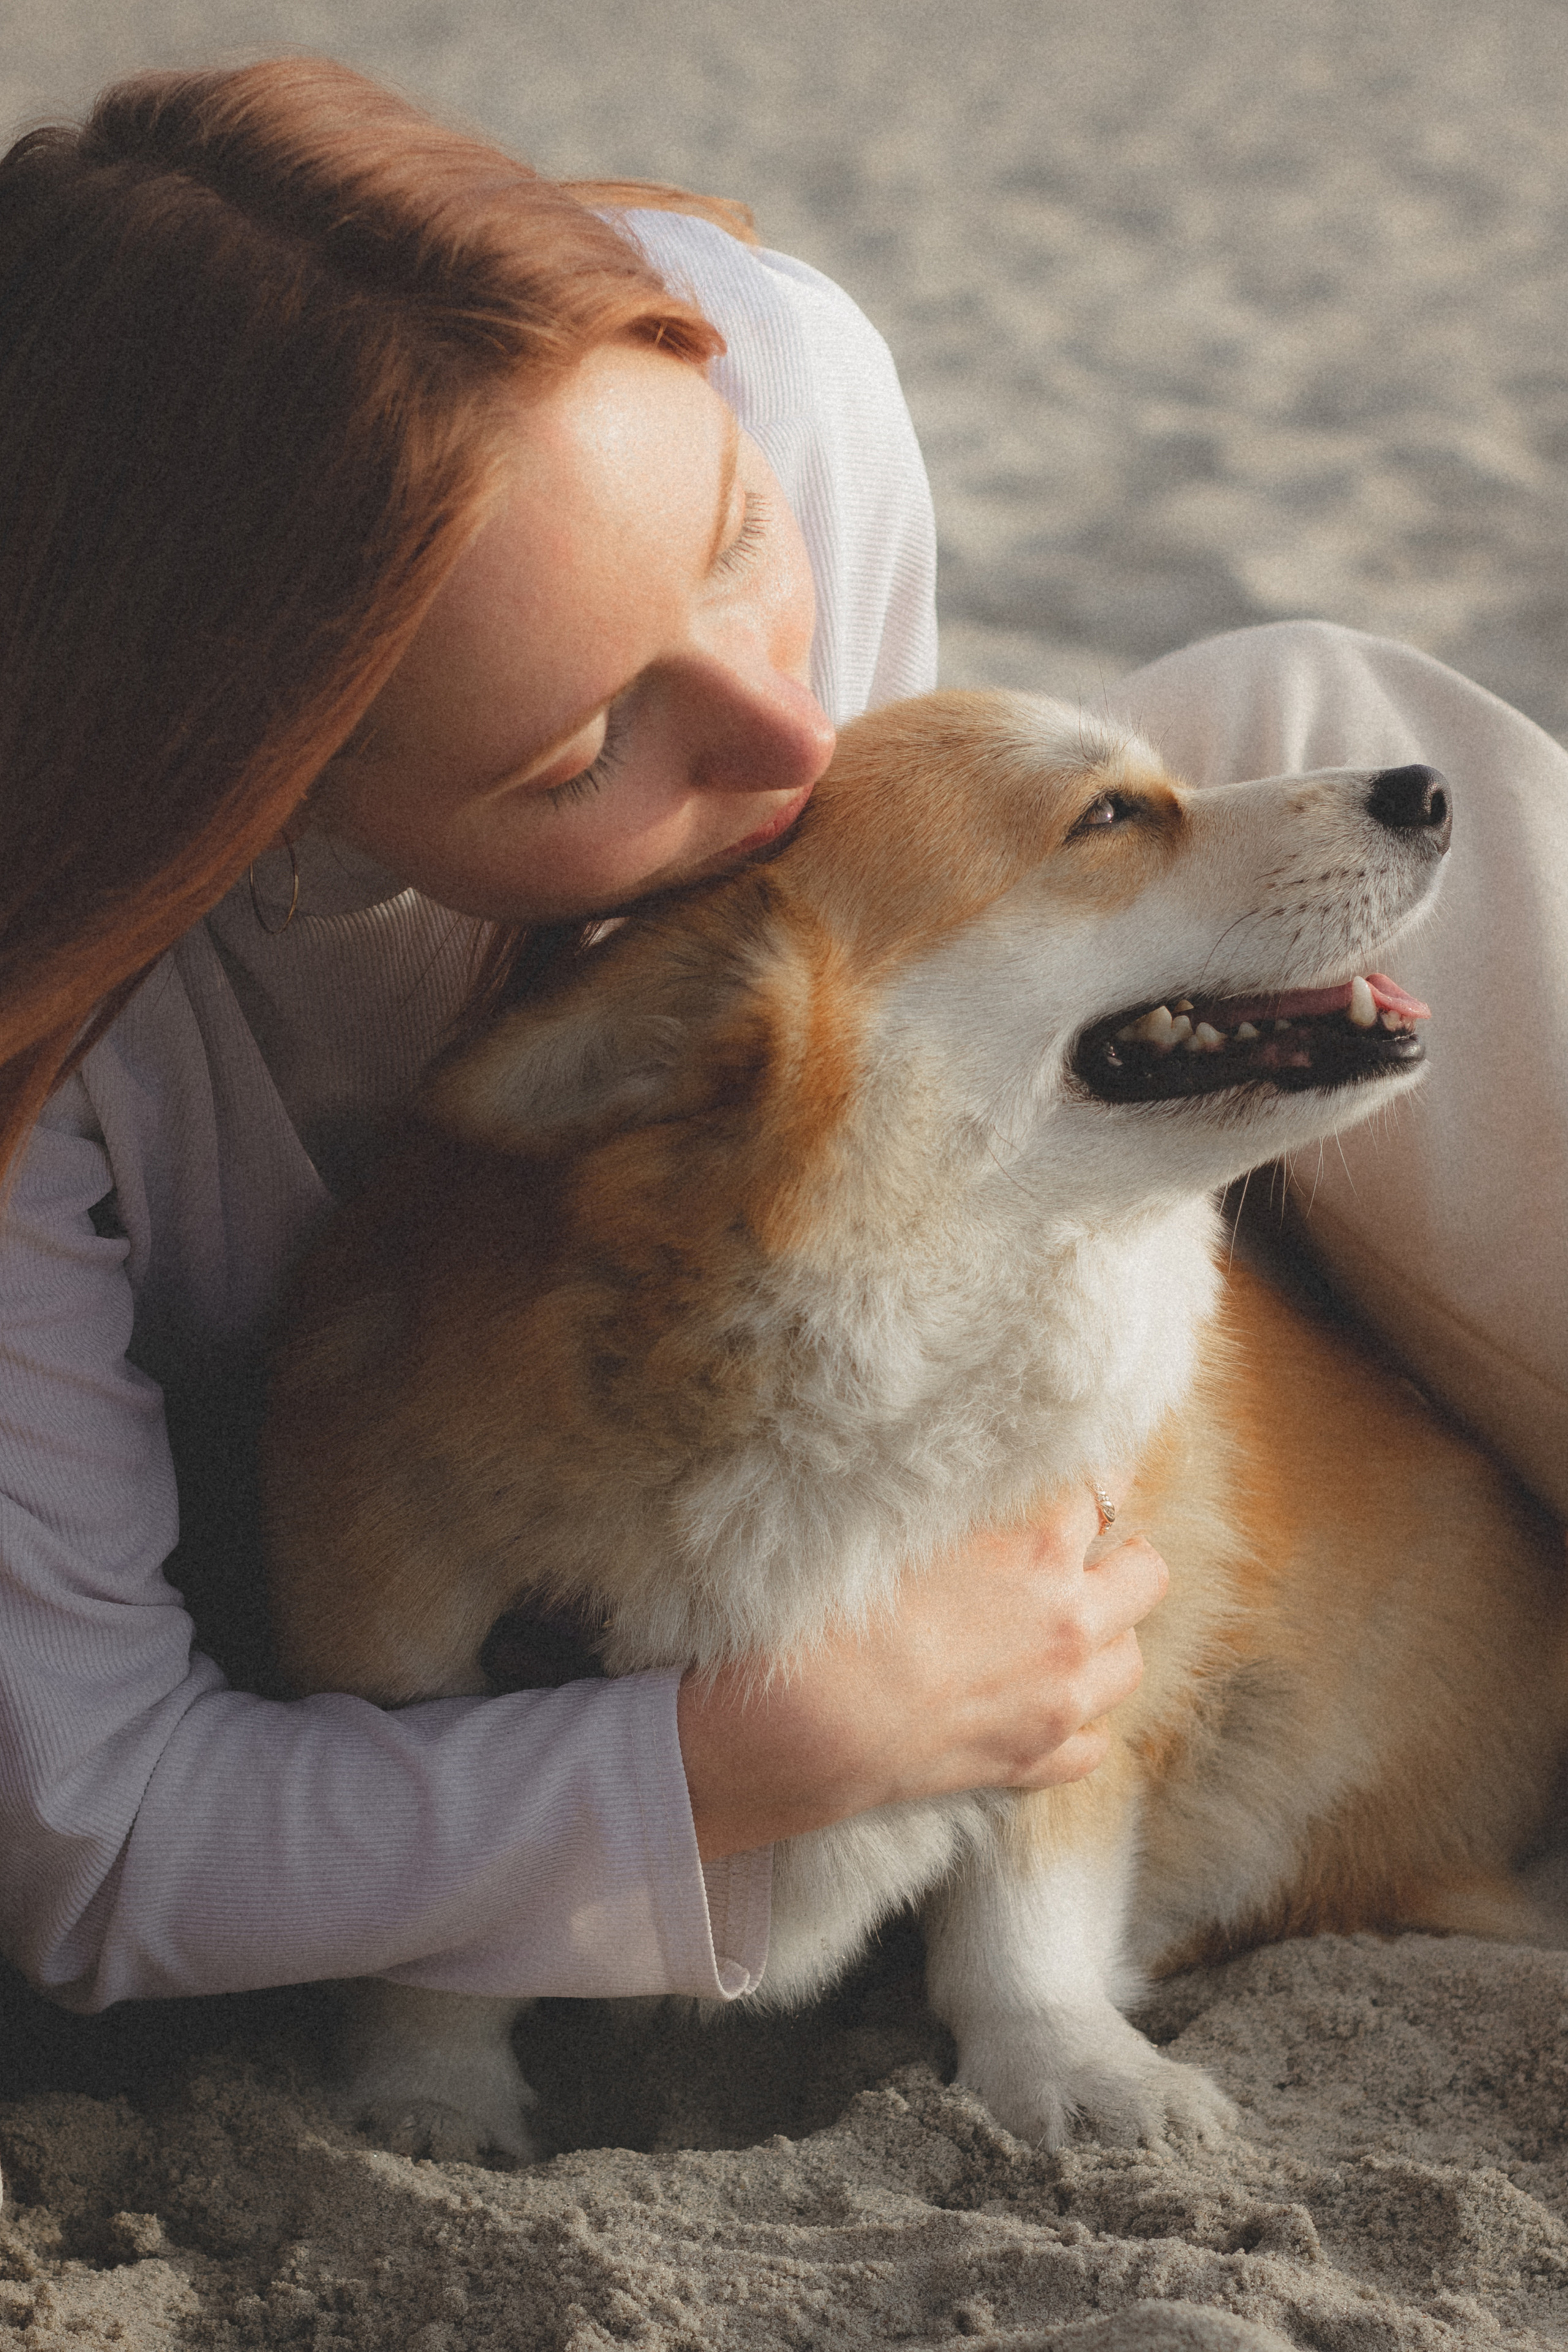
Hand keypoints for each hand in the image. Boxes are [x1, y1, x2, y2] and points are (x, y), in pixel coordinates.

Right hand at [677, 1483, 1167, 1859]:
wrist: (805, 1721)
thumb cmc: (837, 1609)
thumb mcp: (904, 1524)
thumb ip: (970, 1503)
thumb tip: (994, 1478)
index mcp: (1039, 1550)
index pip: (1099, 1492)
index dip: (1087, 1481)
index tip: (1071, 1480)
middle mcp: (1068, 1625)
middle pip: (1147, 1575)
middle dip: (1122, 1556)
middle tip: (1087, 1550)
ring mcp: (1059, 1701)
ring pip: (1130, 1663)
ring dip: (1108, 1637)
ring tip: (1067, 1626)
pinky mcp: (1032, 1762)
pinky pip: (1093, 1745)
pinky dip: (1080, 1723)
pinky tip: (1045, 1702)